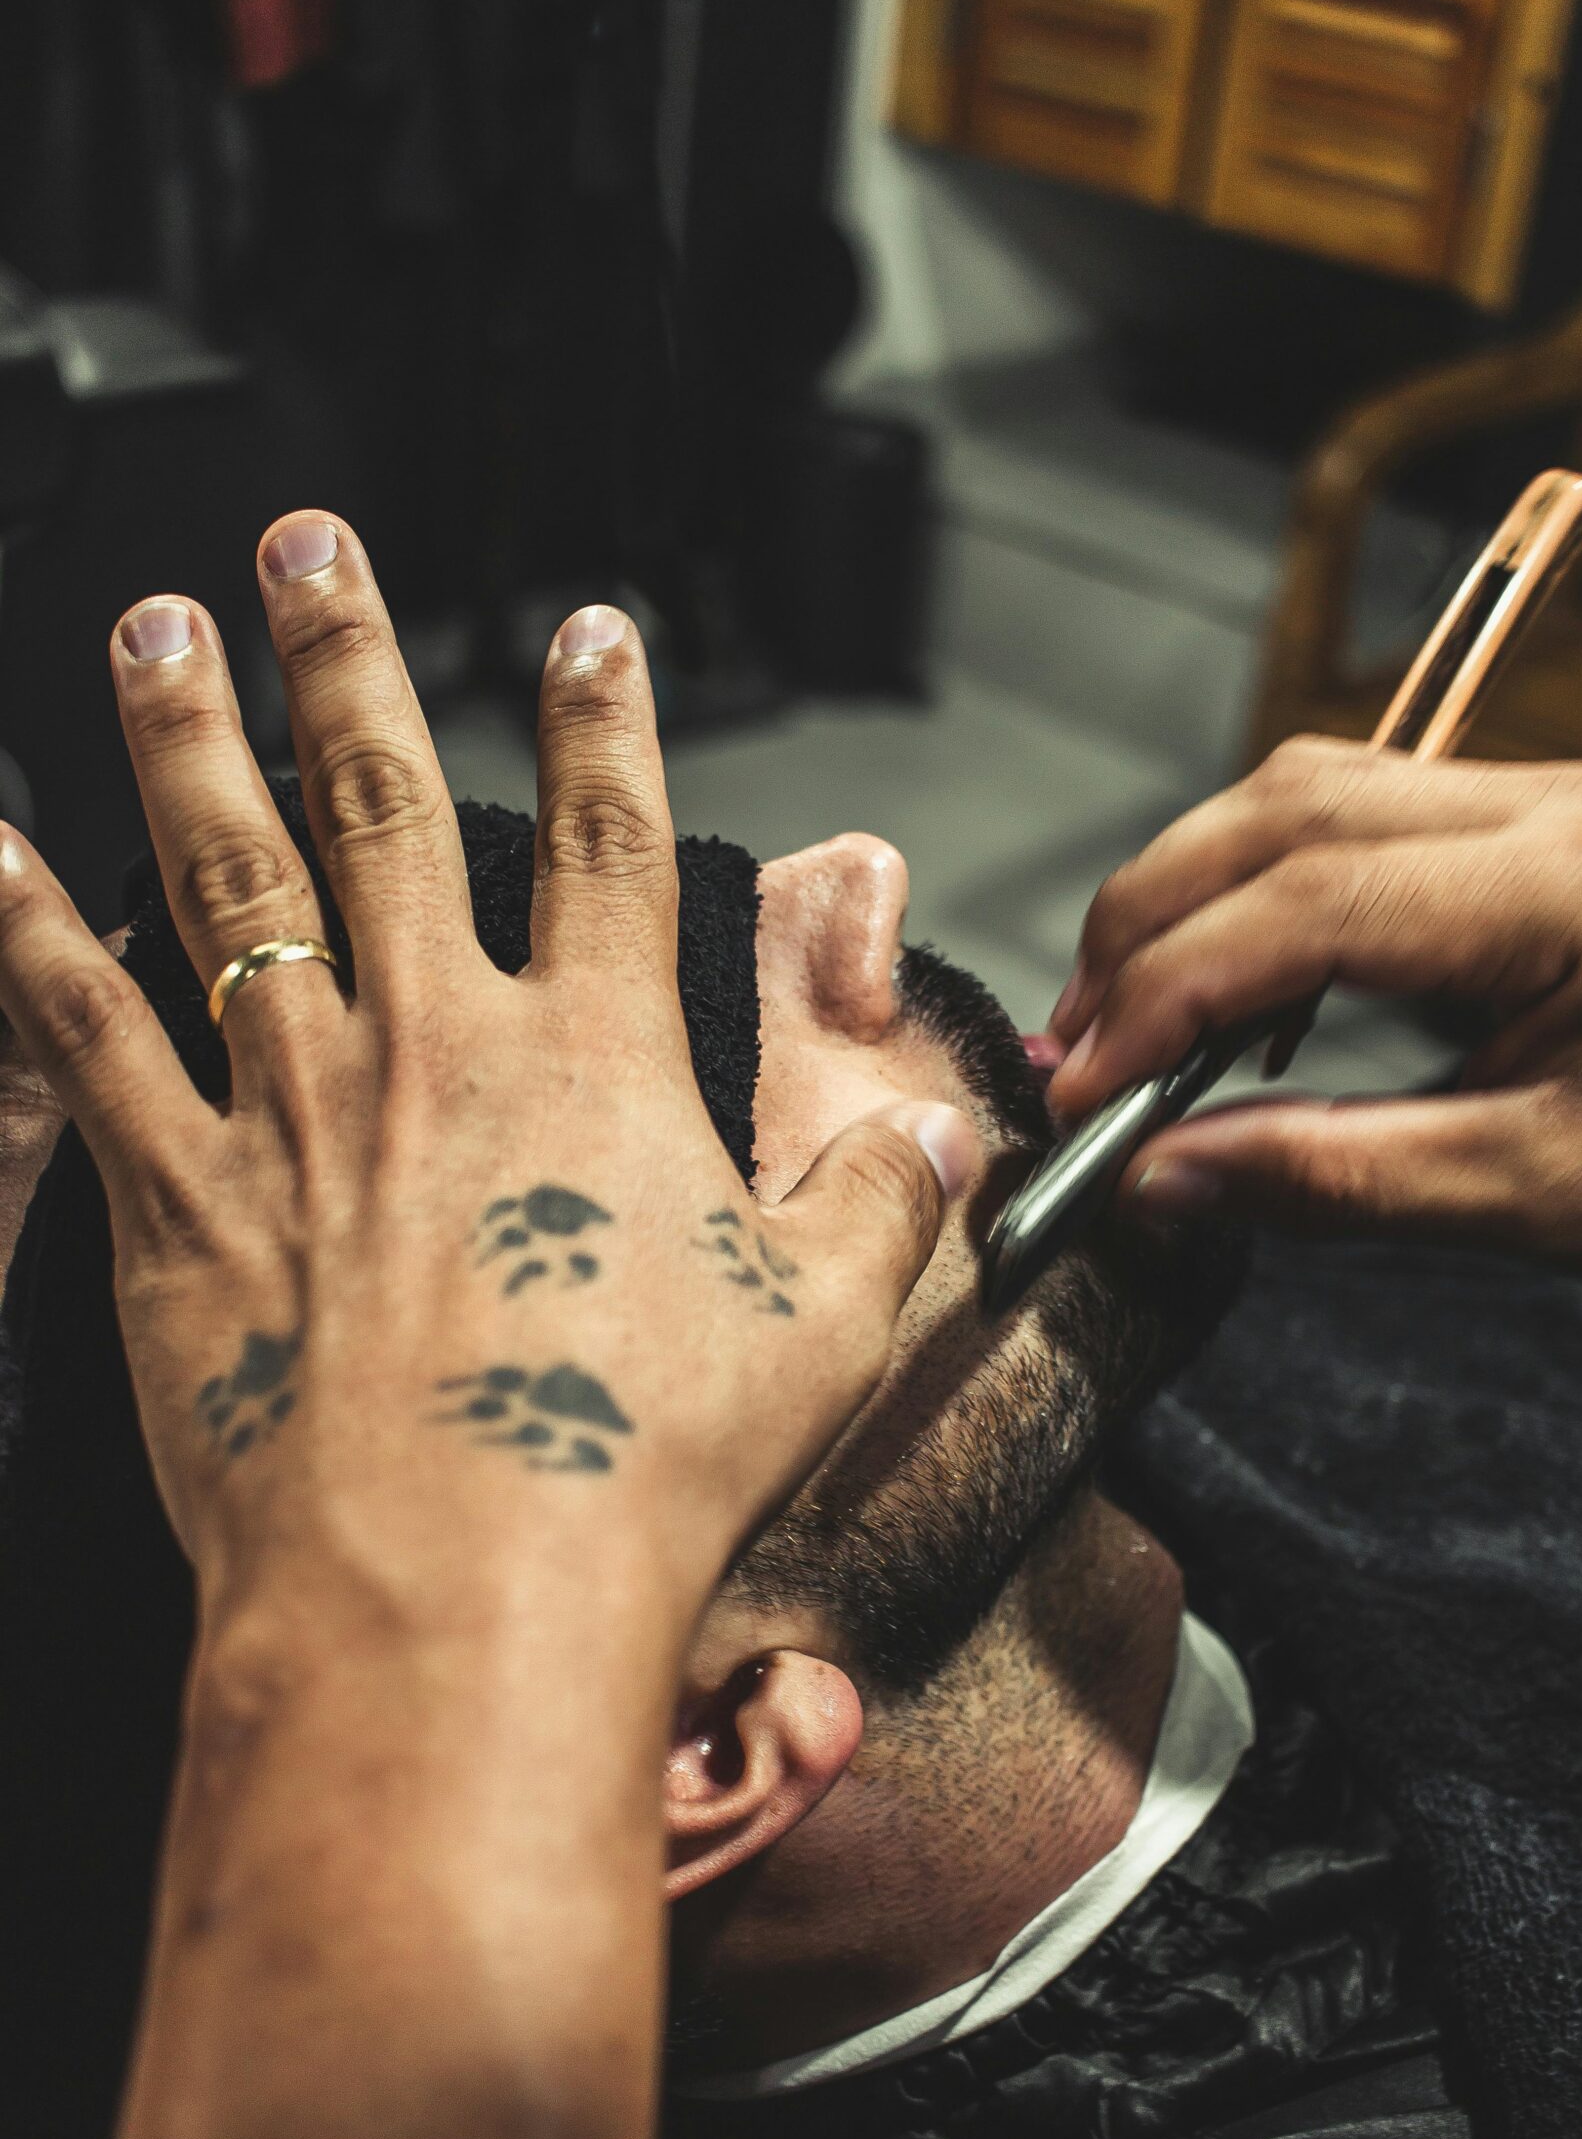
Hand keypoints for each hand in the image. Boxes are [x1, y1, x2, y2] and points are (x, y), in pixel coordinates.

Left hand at [0, 517, 974, 1646]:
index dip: (608, 723)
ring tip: (153, 629)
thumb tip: (934, 1140)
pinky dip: (28, 931)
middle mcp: (435, 1045)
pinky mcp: (178, 1201)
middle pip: (386, 806)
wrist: (457, 1591)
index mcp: (596, 1063)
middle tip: (306, 546)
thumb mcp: (822, 1333)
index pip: (612, 843)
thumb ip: (877, 1210)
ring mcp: (295, 1108)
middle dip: (348, 661)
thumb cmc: (639, 1472)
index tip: (589, 631)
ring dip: (187, 739)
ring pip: (227, 876)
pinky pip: (86, 1034)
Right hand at [1047, 739, 1581, 1282]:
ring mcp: (1549, 800)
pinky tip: (1223, 970)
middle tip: (1080, 1045)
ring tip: (1126, 1011)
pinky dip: (1258, 883)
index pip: (1310, 900)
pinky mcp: (1535, 826)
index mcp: (1573, 883)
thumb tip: (1163, 1175)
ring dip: (1194, 887)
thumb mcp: (1541, 1195)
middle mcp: (1557, 806)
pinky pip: (1354, 812)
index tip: (1091, 1083)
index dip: (1170, 989)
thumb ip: (1338, 1177)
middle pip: (1286, 807)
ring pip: (1306, 789)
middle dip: (1153, 919)